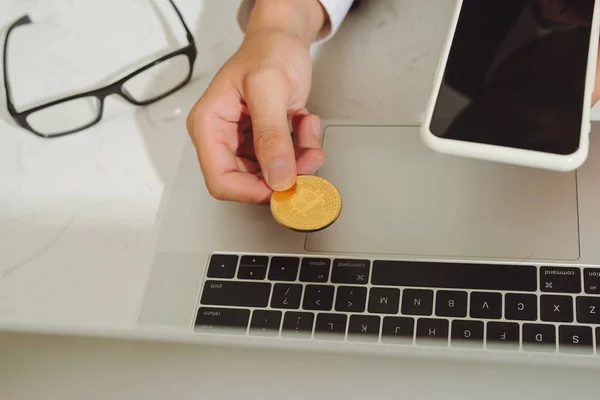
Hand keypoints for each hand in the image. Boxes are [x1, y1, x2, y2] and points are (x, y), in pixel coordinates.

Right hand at [186, 0, 326, 202]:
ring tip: (307, 129)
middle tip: (308, 156)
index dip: (251, 190)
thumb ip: (272, 135)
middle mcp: (221, 139)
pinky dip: (302, 149)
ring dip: (298, 160)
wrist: (284, 41)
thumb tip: (277, 177)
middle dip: (283, 174)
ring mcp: (242, 143)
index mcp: (209, 126)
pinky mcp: (262, 143)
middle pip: (248, 182)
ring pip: (271, 175)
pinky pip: (284, 163)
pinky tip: (305, 124)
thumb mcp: (269, 88)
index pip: (220, 179)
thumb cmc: (268, 52)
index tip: (283, 186)